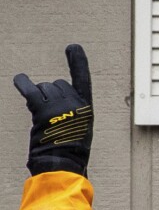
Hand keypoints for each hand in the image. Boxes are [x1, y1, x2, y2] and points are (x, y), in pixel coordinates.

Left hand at [13, 44, 93, 175]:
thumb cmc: (69, 151)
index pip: (83, 79)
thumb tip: (51, 99)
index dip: (77, 62)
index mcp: (87, 107)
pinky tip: (19, 79)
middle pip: (57, 84)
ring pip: (44, 89)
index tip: (73, 47)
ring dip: (40, 99)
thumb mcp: (79, 128)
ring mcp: (59, 104)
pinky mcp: (43, 109)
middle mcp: (75, 102)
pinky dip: (23, 83)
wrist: (62, 162)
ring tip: (43, 118)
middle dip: (51, 95)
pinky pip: (31, 91)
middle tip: (51, 116)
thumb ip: (70, 111)